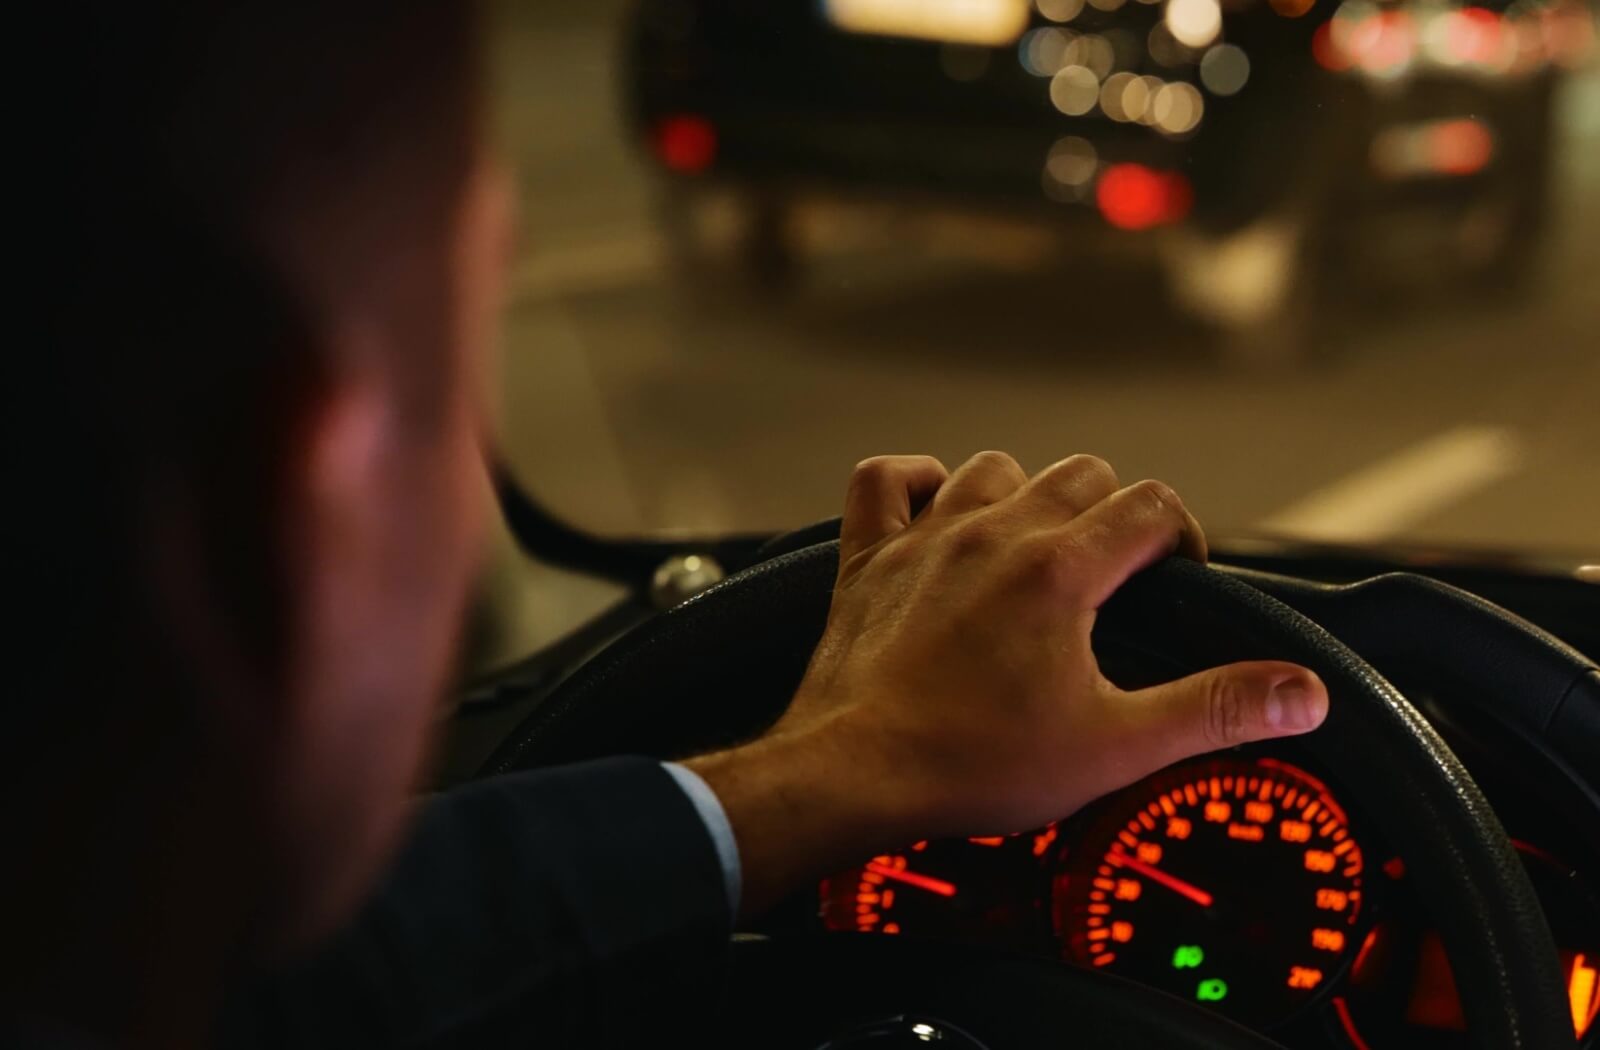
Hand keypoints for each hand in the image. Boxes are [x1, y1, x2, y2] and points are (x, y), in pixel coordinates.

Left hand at [688, 452, 1327, 915]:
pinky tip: (937, 510)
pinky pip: (886, 480)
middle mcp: (991, 534)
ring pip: (994, 469)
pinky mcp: (866, 558)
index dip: (1180, 537)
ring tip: (1037, 551)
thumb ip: (1214, 709)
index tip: (1175, 581)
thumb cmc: (971, 763)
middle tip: (1114, 578)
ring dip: (1026, 497)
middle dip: (1113, 514)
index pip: (1151, 505)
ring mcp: (923, 539)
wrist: (853, 775)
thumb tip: (1301, 694)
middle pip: (1081, 476)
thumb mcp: (1115, 745)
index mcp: (1058, 569)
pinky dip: (915, 483)